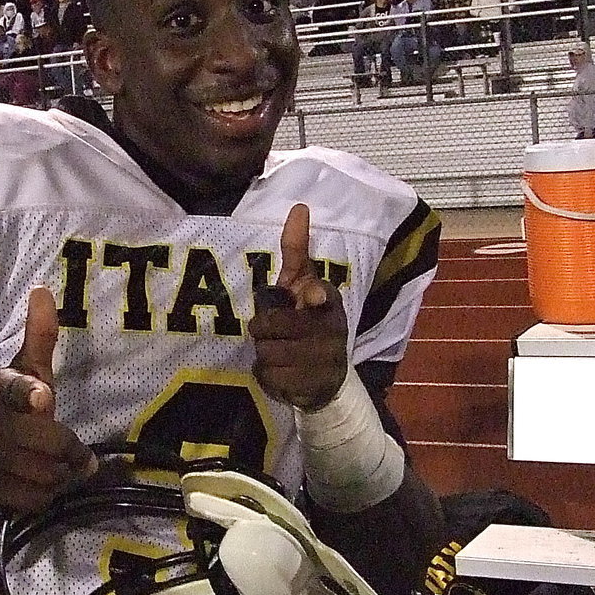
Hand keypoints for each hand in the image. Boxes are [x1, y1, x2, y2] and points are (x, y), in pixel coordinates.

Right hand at [0, 287, 95, 515]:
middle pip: (49, 438)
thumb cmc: (6, 415)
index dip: (28, 393)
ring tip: (48, 467)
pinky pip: (37, 498)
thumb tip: (44, 289)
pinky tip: (32, 486)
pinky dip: (43, 497)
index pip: (13, 387)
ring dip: (58, 475)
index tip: (43, 398)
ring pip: (47, 472)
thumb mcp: (23, 375)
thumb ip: (38, 337)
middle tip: (70, 452)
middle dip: (68, 449)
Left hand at [248, 204, 347, 410]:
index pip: (322, 295)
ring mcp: (323, 360)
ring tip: (278, 352)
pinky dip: (266, 374)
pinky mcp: (311, 386)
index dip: (315, 296)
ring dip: (263, 353)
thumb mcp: (301, 283)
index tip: (312, 297)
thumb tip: (299, 207)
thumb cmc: (307, 320)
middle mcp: (331, 330)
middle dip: (263, 329)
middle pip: (272, 326)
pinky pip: (269, 376)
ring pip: (266, 352)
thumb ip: (296, 250)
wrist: (326, 378)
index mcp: (329, 303)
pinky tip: (281, 372)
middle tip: (272, 332)